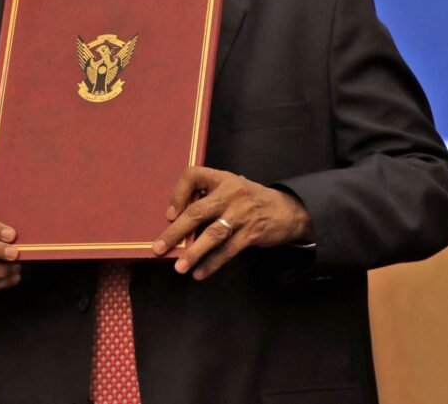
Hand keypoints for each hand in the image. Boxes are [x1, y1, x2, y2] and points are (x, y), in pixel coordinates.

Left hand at [152, 166, 312, 279]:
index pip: (193, 175)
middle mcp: (231, 193)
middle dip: (175, 232)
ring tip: (179, 266)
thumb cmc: (248, 199)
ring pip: (212, 235)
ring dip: (194, 253)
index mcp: (222, 178)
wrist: (287, 210)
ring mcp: (242, 214)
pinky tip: (199, 272)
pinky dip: (212, 263)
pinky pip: (228, 250)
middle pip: (197, 212)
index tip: (169, 215)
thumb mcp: (229, 188)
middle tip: (159, 247)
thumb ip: (207, 197)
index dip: (177, 194)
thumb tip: (176, 219)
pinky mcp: (252, 233)